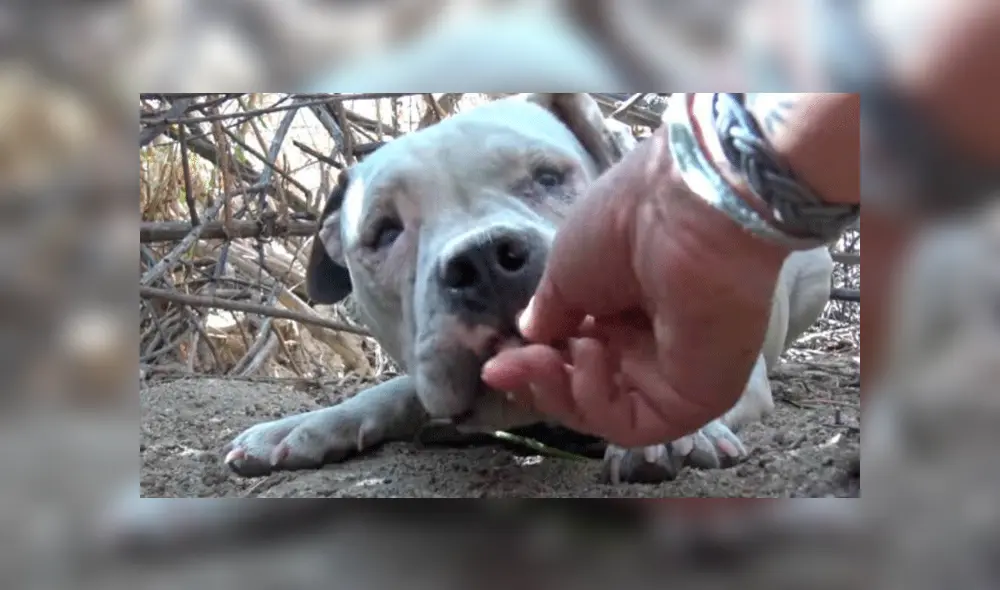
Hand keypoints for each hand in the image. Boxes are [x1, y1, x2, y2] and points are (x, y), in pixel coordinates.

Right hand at [481, 120, 789, 447]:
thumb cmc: (626, 222)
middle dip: (536, 381)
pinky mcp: (693, 398)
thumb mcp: (566, 266)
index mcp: (620, 304)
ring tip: (545, 358)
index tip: (495, 364)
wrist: (684, 211)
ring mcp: (671, 372)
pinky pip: (634, 424)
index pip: (572, 353)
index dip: (532, 362)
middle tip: (503, 369)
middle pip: (583, 386)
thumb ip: (550, 310)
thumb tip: (530, 334)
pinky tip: (589, 356)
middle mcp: (647, 340)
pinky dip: (597, 400)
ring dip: (560, 392)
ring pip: (604, 411)